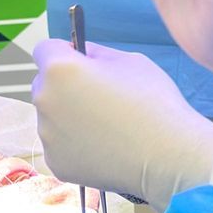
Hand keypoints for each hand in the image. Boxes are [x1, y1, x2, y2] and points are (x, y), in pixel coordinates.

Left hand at [32, 38, 212, 210]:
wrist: (168, 156)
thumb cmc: (153, 102)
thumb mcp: (129, 60)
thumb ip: (96, 53)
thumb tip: (81, 54)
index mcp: (60, 69)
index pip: (45, 49)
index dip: (65, 53)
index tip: (82, 63)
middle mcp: (45, 100)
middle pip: (45, 84)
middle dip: (64, 85)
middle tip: (98, 97)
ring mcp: (48, 136)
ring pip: (52, 117)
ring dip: (69, 116)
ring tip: (106, 126)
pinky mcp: (56, 163)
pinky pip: (60, 145)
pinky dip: (75, 144)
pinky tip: (104, 147)